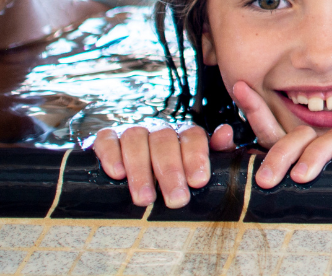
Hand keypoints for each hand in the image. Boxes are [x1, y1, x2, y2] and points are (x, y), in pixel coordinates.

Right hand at [92, 124, 230, 207]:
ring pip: (136, 139)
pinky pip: (106, 139)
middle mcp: (158, 131)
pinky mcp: (107, 140)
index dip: (196, 157)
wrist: (132, 176)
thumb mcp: (199, 169)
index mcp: (183, 136)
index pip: (192, 136)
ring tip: (146, 199)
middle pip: (164, 140)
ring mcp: (132, 133)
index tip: (198, 182)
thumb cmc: (175, 176)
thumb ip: (217, 153)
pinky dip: (110, 154)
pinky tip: (117, 174)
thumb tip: (226, 133)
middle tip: (176, 200)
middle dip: (170, 172)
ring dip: (141, 170)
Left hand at [230, 81, 331, 187]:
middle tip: (265, 180)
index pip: (270, 128)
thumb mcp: (281, 184)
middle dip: (280, 155)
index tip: (240, 87)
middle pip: (298, 136)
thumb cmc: (316, 194)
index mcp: (291, 151)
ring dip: (313, 157)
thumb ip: (253, 166)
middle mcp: (314, 144)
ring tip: (300, 177)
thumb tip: (224, 134)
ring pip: (327, 140)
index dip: (255, 107)